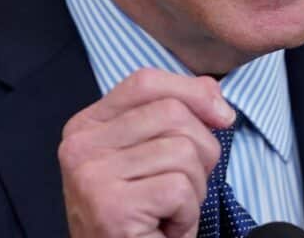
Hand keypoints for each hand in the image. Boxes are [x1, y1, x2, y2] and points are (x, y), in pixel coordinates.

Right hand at [59, 68, 236, 237]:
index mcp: (87, 126)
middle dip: (201, 151)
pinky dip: (187, 215)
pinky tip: (165, 228)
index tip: (222, 117)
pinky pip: (179, 189)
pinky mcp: (111, 207)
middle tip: (182, 189)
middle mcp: (81, 146)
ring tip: (169, 212)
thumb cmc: (139, 219)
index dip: (193, 91)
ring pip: (182, 151)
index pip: (145, 82)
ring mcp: (91, 175)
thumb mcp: (152, 159)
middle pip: (172, 113)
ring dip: (194, 190)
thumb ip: (175, 117)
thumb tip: (213, 92)